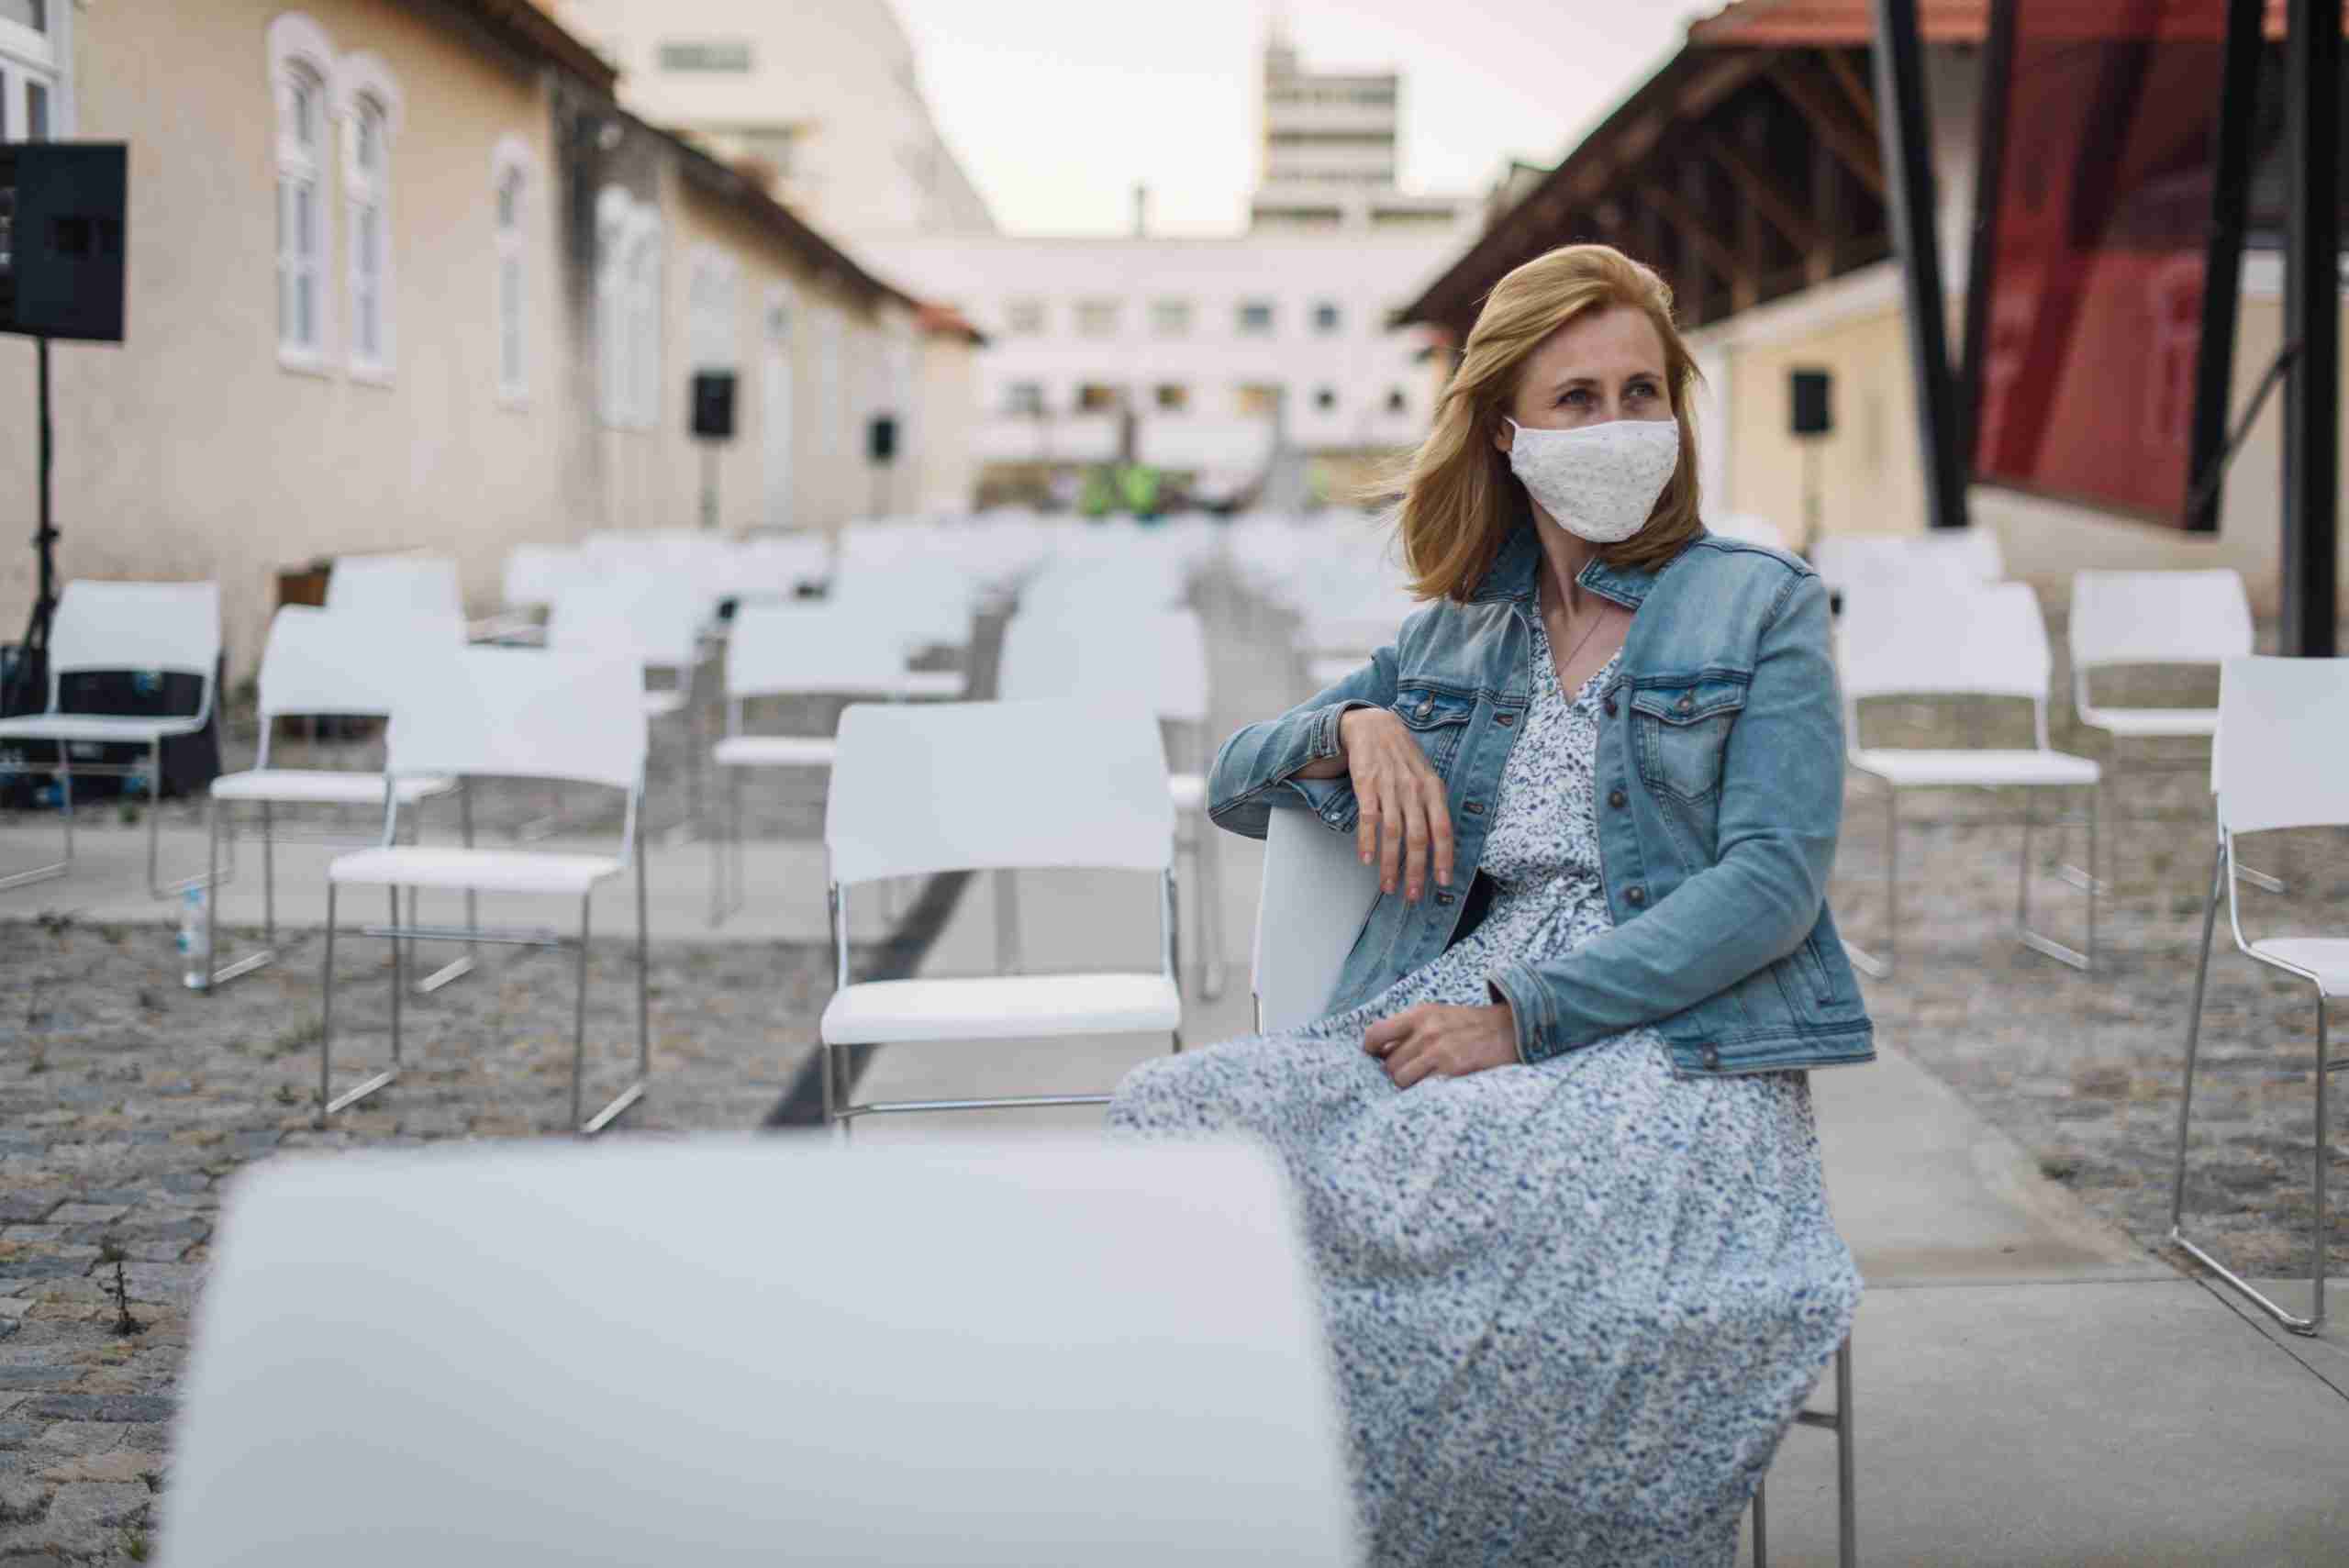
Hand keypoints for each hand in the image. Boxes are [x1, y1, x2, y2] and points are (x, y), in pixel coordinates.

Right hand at [1337, 707, 1455, 903]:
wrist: (1375, 726)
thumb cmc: (1403, 757)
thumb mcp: (1427, 777)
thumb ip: (1433, 806)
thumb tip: (1440, 843)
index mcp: (1433, 789)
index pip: (1443, 829)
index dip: (1444, 857)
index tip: (1443, 882)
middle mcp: (1414, 790)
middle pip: (1418, 838)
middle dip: (1416, 871)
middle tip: (1413, 895)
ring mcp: (1390, 788)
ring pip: (1393, 833)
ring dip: (1390, 864)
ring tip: (1389, 886)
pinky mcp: (1367, 786)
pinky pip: (1369, 819)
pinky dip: (1367, 841)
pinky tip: (1366, 860)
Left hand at [1362, 1002, 1518, 1087]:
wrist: (1511, 1029)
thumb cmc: (1471, 1025)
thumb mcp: (1438, 1015)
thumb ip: (1411, 1029)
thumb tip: (1382, 1052)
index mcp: (1419, 1014)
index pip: (1376, 1033)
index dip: (1370, 1050)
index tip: (1374, 1058)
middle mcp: (1425, 1030)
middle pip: (1389, 1063)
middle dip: (1396, 1072)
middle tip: (1412, 1073)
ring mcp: (1438, 1050)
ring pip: (1400, 1078)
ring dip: (1409, 1084)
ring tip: (1424, 1081)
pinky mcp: (1452, 1069)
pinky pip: (1422, 1088)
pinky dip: (1424, 1091)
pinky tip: (1436, 1086)